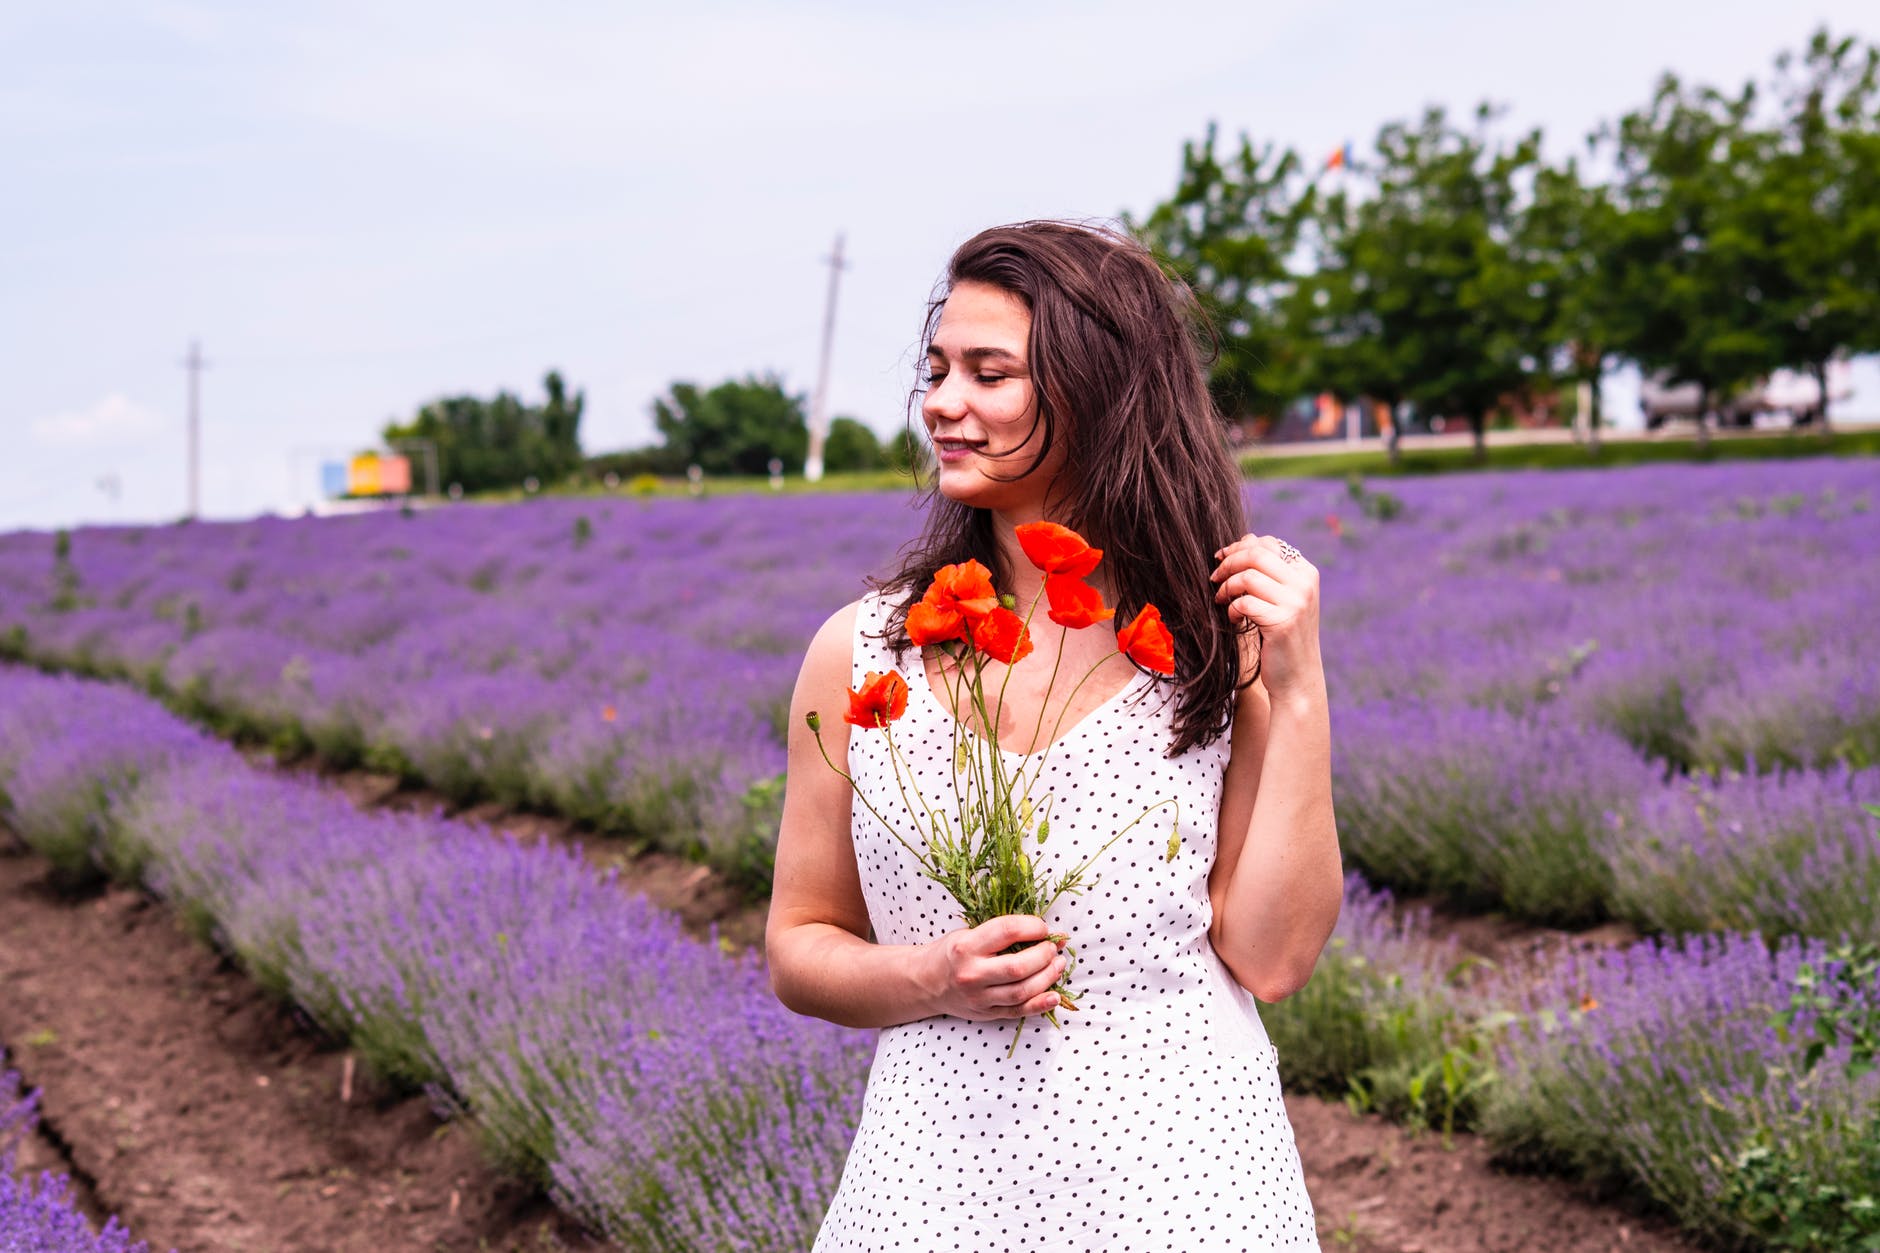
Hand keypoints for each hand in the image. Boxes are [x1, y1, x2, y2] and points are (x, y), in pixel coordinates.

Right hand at [919, 915, 1067, 1021]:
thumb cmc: (951, 953)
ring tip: (1058, 965)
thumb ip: (998, 934)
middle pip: (1017, 967)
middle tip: (1053, 948)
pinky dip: (1040, 1004)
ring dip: (1047, 977)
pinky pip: (1018, 1012)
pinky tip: (1054, 995)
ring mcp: (979, 997)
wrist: (926, 982)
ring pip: (1021, 991)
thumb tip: (1041, 932)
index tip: (1043, 927)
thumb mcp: (967, 933)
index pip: (1006, 931)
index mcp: (966, 947)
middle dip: (1043, 955)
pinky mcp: (986, 1014)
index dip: (1032, 927)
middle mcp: (971, 973)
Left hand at [1210, 533, 1324, 699]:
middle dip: (1228, 563)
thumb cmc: (1282, 636)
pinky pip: (1245, 602)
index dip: (1240, 547)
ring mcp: (1296, 602)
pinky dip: (1232, 608)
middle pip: (1256, 555)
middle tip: (1214, 578)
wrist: (1297, 677)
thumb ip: (1267, 570)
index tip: (1221, 559)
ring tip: (1221, 600)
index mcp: (1306, 573)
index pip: (1269, 544)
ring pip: (1248, 576)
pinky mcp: (1283, 622)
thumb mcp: (1281, 598)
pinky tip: (1234, 619)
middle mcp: (1305, 584)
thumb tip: (1246, 538)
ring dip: (1227, 587)